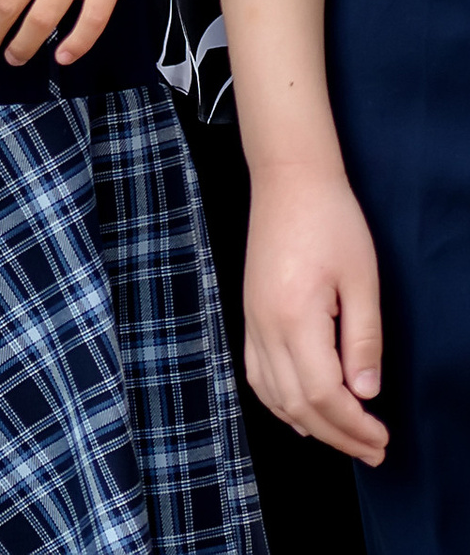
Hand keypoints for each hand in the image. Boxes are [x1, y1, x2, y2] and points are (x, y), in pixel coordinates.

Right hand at [243, 160, 388, 462]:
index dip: (354, 426)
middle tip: (374, 451)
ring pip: (270, 393)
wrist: (288, 181)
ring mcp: (251, 318)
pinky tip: (299, 413)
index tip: (383, 438)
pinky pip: (255, 371)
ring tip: (344, 438)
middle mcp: (264, 324)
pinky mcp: (249, 311)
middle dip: (336, 435)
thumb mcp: (362, 281)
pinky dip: (277, 401)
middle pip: (296, 402)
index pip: (322, 394)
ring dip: (308, 424)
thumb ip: (364, 341)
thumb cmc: (332, 223)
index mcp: (293, 317)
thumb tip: (365, 393)